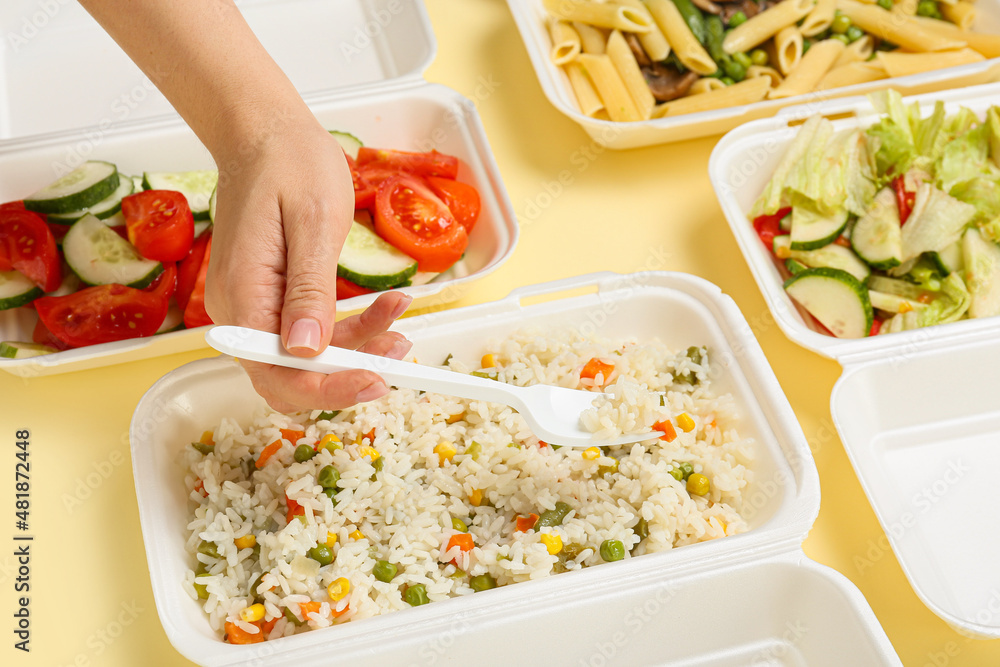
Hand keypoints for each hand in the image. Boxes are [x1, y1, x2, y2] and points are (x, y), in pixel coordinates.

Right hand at [205, 118, 411, 412]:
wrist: (265, 132)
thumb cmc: (289, 163)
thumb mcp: (314, 223)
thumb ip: (310, 290)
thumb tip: (306, 349)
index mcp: (244, 295)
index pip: (278, 372)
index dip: (328, 388)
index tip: (376, 380)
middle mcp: (241, 309)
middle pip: (291, 375)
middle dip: (348, 372)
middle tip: (397, 353)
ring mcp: (254, 305)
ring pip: (306, 355)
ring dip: (358, 346)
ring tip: (400, 319)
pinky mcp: (271, 297)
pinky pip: (310, 329)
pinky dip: (350, 324)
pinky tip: (386, 305)